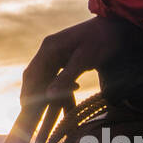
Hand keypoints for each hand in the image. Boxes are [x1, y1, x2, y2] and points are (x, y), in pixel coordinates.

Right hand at [21, 15, 142, 109]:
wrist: (117, 25)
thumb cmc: (101, 40)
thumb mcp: (84, 59)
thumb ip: (65, 77)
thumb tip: (47, 95)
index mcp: (49, 48)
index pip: (32, 75)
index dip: (27, 94)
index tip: (25, 110)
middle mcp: (49, 51)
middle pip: (35, 79)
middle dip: (33, 98)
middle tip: (29, 117)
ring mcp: (57, 54)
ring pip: (46, 80)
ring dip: (46, 97)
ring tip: (46, 115)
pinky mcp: (66, 58)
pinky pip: (58, 78)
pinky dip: (60, 91)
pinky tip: (68, 100)